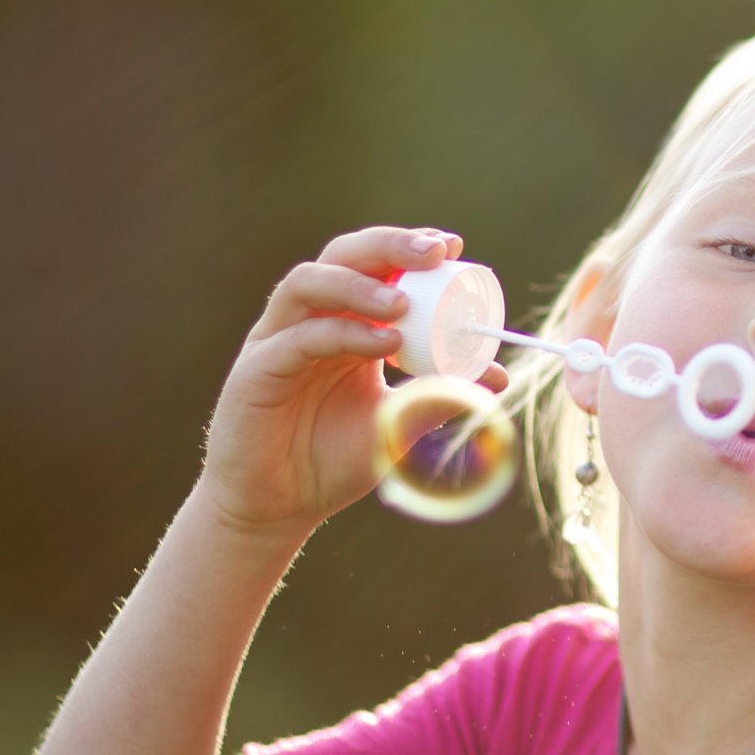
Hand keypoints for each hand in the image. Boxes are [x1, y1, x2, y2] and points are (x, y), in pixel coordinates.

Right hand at [197, 226, 509, 537]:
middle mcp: (310, 321)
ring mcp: (277, 341)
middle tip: (434, 253)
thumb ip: (441, 396)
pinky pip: (296, 339)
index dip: (410, 249)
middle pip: (342, 257)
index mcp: (345, 324)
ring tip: (404, 303)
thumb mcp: (401, 424)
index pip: (375, 267)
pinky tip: (383, 343)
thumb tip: (499, 376)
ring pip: (308, 283)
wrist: (280, 508)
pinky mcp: (255, 371)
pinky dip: (342, 333)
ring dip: (360, 283)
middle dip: (389, 245)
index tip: (454, 248)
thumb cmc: (335, 460)